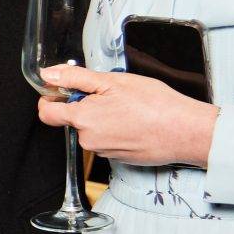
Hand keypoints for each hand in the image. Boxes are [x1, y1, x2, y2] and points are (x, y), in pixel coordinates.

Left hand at [37, 65, 218, 168]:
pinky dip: (117, 130)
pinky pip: (109, 140)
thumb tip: (49, 74)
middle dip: (87, 105)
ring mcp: (104, 151)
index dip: (51, 98)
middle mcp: (89, 140)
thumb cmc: (155, 105)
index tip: (61, 90)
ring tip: (129, 109)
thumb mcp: (112, 81)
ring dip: (104, 118)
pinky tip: (136, 122)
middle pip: (74, 119)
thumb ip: (75, 78)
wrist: (185, 132)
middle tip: (113, 95)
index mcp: (83, 119)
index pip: (47, 113)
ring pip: (93, 130)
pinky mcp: (118, 158)